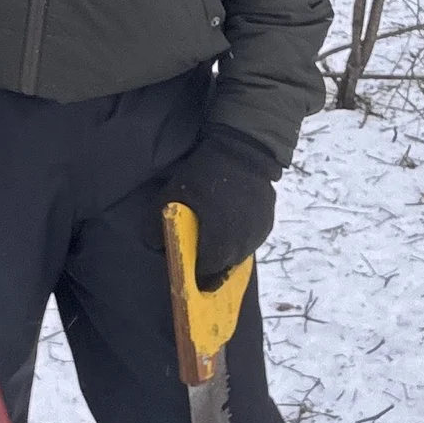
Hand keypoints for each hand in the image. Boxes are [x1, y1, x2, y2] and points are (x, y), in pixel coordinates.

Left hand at [152, 127, 279, 285]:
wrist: (242, 149)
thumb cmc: (203, 174)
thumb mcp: (171, 196)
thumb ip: (155, 226)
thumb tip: (154, 246)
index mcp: (219, 244)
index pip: (205, 273)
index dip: (194, 270)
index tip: (188, 261)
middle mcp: (243, 245)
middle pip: (224, 265)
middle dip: (211, 260)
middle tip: (199, 245)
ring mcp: (259, 233)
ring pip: (240, 252)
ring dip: (228, 248)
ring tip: (216, 230)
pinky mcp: (269, 221)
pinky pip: (252, 237)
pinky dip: (242, 234)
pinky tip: (232, 219)